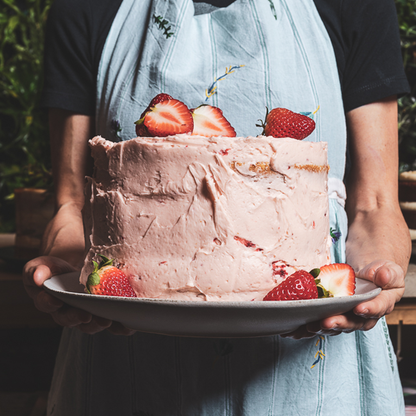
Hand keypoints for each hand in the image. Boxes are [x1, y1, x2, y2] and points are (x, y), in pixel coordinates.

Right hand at [23, 256, 135, 334]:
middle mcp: (66, 312)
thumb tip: (37, 277)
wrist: (74, 268)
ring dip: (100, 323)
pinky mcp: (102, 313)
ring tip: (109, 320)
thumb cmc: (56, 269)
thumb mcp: (43, 266)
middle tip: (87, 315)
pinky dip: (119, 326)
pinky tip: (128, 325)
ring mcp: (86, 314)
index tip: (56, 301)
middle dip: (79, 318)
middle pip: (71, 319)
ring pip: (91, 324)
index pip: (46, 304)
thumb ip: (36, 271)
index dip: (49, 303)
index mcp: (48, 301)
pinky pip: (110, 323)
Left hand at [280, 259, 404, 338]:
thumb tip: (384, 276)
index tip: (359, 308)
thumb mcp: (388, 269)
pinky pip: (320, 323)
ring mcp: (346, 317)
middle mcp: (363, 315)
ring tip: (309, 326)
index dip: (369, 310)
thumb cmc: (379, 272)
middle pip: (352, 323)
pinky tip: (295, 330)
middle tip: (326, 322)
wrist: (367, 273)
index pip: (378, 308)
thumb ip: (387, 274)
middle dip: (338, 323)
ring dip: (321, 327)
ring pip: (334, 326)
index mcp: (381, 304)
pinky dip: (307, 328)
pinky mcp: (330, 315)